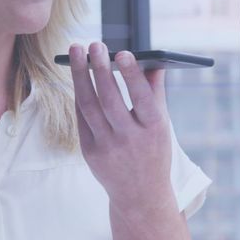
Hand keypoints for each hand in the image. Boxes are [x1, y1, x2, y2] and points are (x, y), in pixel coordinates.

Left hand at [68, 42, 176, 217]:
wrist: (140, 195)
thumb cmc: (153, 151)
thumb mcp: (162, 125)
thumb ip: (155, 92)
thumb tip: (153, 61)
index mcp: (153, 129)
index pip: (141, 98)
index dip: (131, 75)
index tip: (122, 52)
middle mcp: (130, 139)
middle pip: (109, 99)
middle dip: (100, 69)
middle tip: (94, 44)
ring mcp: (107, 147)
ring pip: (88, 106)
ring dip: (81, 76)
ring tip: (77, 51)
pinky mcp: (90, 152)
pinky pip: (81, 118)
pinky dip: (78, 94)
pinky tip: (77, 75)